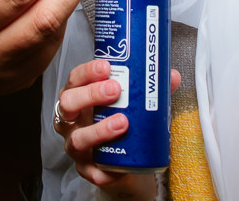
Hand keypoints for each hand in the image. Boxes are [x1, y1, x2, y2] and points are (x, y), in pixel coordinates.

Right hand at [55, 58, 179, 196]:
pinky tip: (119, 166)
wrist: (124, 164)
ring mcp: (76, 146)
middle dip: (90, 94)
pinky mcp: (87, 170)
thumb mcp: (131, 104)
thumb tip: (171, 76)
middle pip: (68, 104)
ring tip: (122, 122)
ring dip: (99, 130)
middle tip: (116, 90)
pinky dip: (104, 169)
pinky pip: (92, 171)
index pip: (75, 80)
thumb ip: (147, 89)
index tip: (106, 67)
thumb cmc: (121, 124)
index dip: (87, 72)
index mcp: (79, 98)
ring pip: (77, 139)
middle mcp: (71, 121)